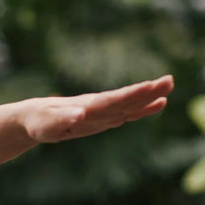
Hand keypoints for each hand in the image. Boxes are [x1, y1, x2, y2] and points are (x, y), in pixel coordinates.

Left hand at [23, 75, 173, 142]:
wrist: (34, 118)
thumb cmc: (39, 121)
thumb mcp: (48, 124)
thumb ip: (63, 119)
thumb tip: (79, 114)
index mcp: (88, 106)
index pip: (114, 100)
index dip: (132, 95)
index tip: (151, 86)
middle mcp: (98, 107)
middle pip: (126, 99)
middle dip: (147, 92)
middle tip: (170, 81)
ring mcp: (102, 112)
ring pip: (129, 104)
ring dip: (149, 97)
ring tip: (169, 87)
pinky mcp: (102, 118)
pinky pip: (125, 113)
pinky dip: (141, 109)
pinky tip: (157, 105)